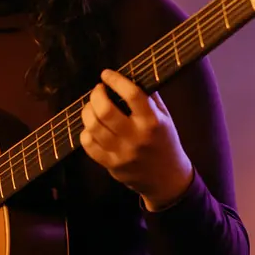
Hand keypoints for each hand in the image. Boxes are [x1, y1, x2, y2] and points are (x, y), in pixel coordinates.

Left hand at [80, 69, 193, 210]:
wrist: (168, 179)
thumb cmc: (165, 142)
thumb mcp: (165, 117)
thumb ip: (150, 97)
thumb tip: (131, 75)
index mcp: (152, 122)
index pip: (132, 94)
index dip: (115, 80)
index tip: (106, 74)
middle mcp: (136, 137)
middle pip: (106, 110)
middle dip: (96, 95)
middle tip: (98, 90)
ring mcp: (122, 153)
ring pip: (93, 127)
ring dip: (87, 111)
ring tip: (92, 106)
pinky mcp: (111, 166)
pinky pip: (89, 145)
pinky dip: (86, 132)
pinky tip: (92, 127)